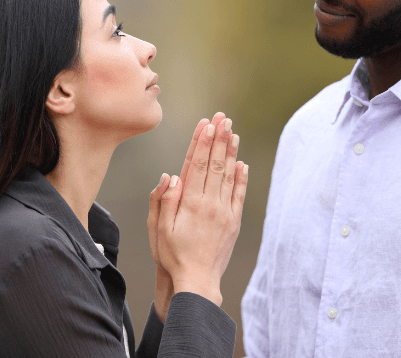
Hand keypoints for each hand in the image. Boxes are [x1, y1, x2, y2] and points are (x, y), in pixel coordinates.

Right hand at [147, 113, 228, 320]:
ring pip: (229, 175)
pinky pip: (239, 195)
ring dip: (231, 152)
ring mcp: (224, 212)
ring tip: (233, 132)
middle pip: (215, 164)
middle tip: (223, 118)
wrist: (197, 281)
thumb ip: (163, 200)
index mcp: (190, 203)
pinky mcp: (234, 222)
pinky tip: (242, 163)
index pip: (196, 164)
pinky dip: (241, 177)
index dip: (202, 142)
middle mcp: (210, 204)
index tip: (207, 124)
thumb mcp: (158, 228)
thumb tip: (170, 175)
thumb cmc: (173, 255)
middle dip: (219, 139)